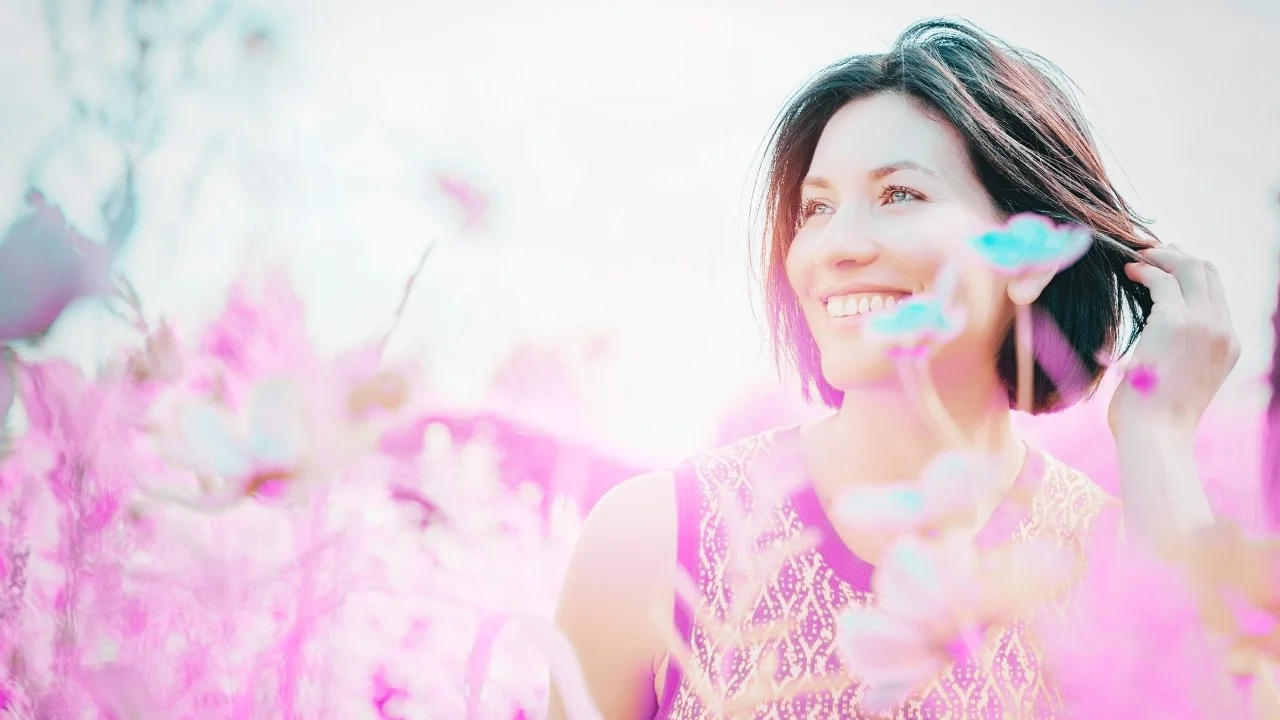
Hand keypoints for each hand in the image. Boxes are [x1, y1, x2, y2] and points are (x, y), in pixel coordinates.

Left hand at [1108, 245, 1240, 437]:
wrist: (1156, 436)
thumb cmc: (1156, 416)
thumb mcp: (1181, 378)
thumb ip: (1181, 350)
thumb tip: (1156, 327)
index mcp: (1228, 344)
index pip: (1216, 292)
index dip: (1190, 272)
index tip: (1164, 266)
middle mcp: (1223, 330)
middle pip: (1207, 272)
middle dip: (1178, 256)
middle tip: (1149, 253)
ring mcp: (1204, 325)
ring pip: (1189, 268)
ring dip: (1161, 257)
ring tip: (1136, 258)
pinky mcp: (1176, 323)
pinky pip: (1162, 280)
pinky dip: (1145, 270)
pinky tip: (1129, 272)